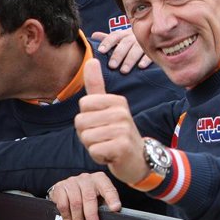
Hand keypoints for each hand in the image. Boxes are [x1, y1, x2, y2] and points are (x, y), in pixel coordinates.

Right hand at [47, 171, 120, 219]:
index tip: (115, 208)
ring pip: (75, 203)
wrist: (67, 189)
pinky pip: (63, 205)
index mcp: (100, 180)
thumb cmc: (87, 197)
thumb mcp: (99, 199)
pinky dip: (67, 218)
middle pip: (89, 197)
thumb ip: (104, 207)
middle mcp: (86, 179)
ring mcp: (72, 182)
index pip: (108, 188)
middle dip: (92, 216)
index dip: (112, 198)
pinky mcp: (60, 188)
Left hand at [73, 58, 146, 182]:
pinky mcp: (122, 147)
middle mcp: (121, 112)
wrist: (138, 159)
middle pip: (80, 121)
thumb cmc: (117, 133)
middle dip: (87, 134)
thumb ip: (97, 86)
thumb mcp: (107, 108)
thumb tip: (91, 60)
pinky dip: (98, 157)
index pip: (83, 105)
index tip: (101, 124)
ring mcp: (123, 129)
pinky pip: (93, 150)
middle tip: (104, 138)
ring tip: (108, 145)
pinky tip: (111, 155)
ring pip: (86, 137)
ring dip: (93, 146)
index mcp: (117, 100)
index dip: (86, 119)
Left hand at [92, 29, 150, 71]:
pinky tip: (140, 67)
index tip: (101, 51)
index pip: (114, 36)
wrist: (154, 38)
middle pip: (125, 43)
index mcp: (124, 34)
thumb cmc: (132, 43)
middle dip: (118, 54)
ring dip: (130, 59)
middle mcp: (134, 37)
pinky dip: (146, 59)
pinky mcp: (156, 49)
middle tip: (112, 66)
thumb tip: (94, 36)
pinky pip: (151, 53)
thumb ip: (108, 39)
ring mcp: (145, 42)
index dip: (107, 42)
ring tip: (124, 71)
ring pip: (137, 49)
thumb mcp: (121, 40)